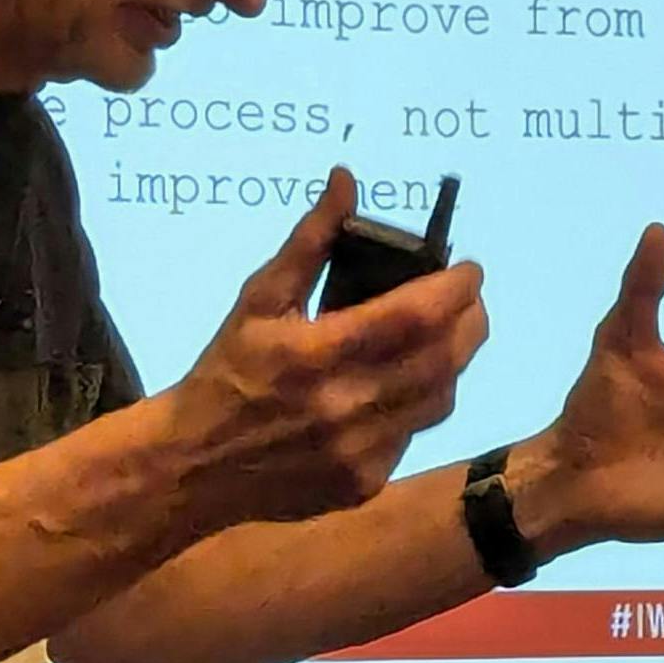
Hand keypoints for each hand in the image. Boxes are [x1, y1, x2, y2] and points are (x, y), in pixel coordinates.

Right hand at [162, 169, 489, 529]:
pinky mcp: (365, 483)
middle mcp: (346, 405)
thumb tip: (346, 180)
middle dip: (469, 320)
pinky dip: (420, 401)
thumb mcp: (259, 299)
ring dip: (452, 361)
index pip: (416, 314)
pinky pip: (414, 434)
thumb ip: (309, 241)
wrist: (194, 464)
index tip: (469, 269)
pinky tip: (402, 383)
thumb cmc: (228, 369)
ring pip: (440, 399)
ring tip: (441, 336)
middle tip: (466, 298)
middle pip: (444, 358)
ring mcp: (360, 452)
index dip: (456, 288)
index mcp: (317, 353)